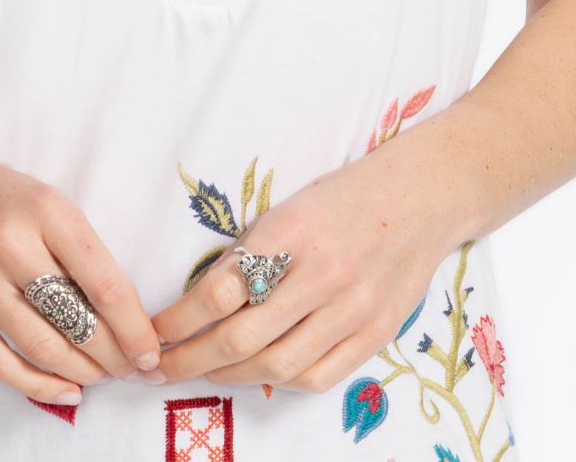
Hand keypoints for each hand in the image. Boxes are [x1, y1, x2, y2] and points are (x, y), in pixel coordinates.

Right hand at [0, 124, 162, 404]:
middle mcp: (11, 244)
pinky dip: (35, 384)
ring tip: (102, 378)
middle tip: (135, 371)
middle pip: (75, 318)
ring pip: (40, 344)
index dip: (133, 327)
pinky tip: (63, 391)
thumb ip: (77, 248)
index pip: (103, 282)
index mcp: (48, 211)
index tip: (151, 350)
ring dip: (80, 372)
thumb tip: (120, 310)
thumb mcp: (45, 200)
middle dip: (113, 356)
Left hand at [143, 127, 463, 393]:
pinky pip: (317, 376)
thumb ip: (252, 252)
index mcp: (292, 231)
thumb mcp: (290, 208)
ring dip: (229, 377)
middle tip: (159, 368)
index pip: (220, 290)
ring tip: (204, 372)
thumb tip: (200, 302)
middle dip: (190, 361)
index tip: (153, 333)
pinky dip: (280, 381)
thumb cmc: (347, 196)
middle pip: (241, 339)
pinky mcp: (376, 332)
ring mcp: (353, 307)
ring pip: (276, 366)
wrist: (423, 194)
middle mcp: (323, 273)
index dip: (177, 321)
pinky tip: (259, 374)